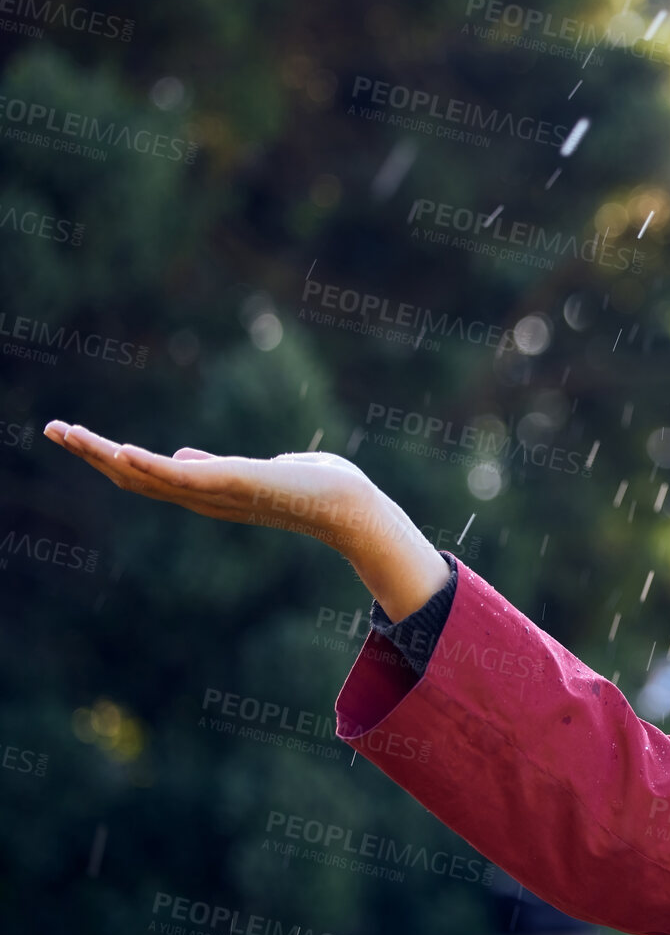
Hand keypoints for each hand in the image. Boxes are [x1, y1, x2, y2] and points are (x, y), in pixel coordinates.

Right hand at [45, 420, 449, 619]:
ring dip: (105, 454)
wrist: (352, 505)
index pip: (144, 476)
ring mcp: (217, 493)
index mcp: (206, 492)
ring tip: (69, 433)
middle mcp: (204, 498)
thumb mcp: (258, 471)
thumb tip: (183, 456)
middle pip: (133, 478)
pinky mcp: (236, 483)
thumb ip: (216, 467)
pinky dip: (150, 465)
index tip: (74, 437)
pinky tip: (119, 451)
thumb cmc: (314, 487)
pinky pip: (184, 477)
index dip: (106, 458)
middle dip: (90, 454)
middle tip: (51, 429)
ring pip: (148, 476)